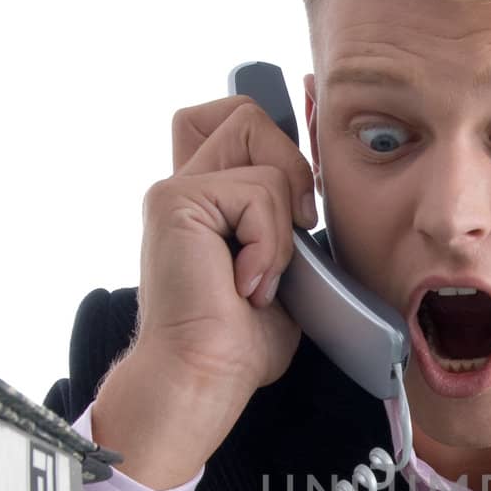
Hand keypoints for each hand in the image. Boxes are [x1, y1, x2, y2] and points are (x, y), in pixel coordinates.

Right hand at [92, 97, 318, 488]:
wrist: (206, 378)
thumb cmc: (241, 343)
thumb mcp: (282, 269)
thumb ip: (285, 222)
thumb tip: (315, 193)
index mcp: (205, 199)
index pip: (235, 120)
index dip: (278, 137)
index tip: (301, 204)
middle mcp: (183, 186)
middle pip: (246, 113)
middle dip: (291, 164)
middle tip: (294, 230)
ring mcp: (175, 190)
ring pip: (264, 155)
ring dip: (281, 225)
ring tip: (261, 279)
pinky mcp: (175, 201)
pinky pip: (257, 190)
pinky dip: (269, 244)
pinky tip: (247, 286)